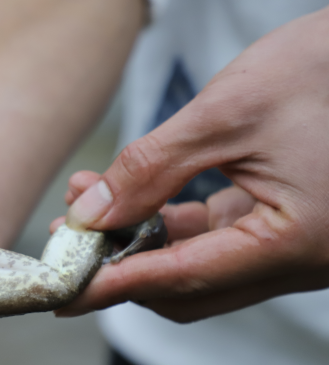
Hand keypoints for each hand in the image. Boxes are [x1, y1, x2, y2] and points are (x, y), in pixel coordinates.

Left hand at [54, 7, 328, 322]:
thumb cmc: (322, 71)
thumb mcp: (226, 114)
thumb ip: (152, 169)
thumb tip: (90, 214)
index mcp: (295, 243)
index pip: (183, 278)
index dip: (115, 285)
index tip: (62, 292)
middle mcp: (299, 261)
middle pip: (187, 288)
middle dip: (120, 265)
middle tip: (66, 239)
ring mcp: (292, 249)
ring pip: (196, 268)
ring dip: (138, 244)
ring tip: (85, 209)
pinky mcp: (283, 228)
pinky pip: (215, 244)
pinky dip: (167, 228)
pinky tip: (129, 200)